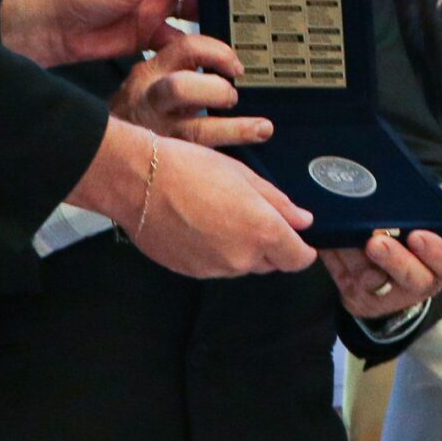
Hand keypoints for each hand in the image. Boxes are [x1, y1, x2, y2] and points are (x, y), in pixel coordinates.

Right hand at [67, 121, 314, 277]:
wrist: (138, 181)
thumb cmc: (191, 168)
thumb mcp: (242, 175)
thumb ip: (278, 202)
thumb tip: (303, 221)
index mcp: (262, 231)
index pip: (298, 259)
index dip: (302, 249)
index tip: (298, 237)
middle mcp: (241, 258)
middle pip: (271, 263)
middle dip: (268, 244)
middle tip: (249, 213)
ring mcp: (214, 269)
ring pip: (241, 265)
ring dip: (239, 248)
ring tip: (217, 214)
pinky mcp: (190, 272)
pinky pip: (214, 266)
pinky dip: (214, 251)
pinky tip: (198, 226)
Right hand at [111, 33, 274, 147]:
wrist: (96, 151)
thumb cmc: (133, 115)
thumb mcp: (148, 82)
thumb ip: (178, 70)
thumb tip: (227, 63)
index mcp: (149, 72)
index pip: (186, 48)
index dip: (217, 51)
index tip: (236, 64)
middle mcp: (151, 100)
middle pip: (182, 88)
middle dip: (217, 90)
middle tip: (233, 95)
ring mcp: (158, 133)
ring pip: (196, 131)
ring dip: (234, 129)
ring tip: (260, 128)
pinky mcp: (165, 159)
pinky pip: (201, 158)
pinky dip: (231, 154)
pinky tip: (252, 148)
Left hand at [324, 178, 441, 319]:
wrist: (380, 268)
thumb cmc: (411, 239)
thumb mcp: (429, 219)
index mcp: (441, 263)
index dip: (435, 251)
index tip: (418, 235)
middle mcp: (419, 283)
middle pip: (413, 279)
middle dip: (395, 260)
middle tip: (376, 242)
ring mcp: (388, 295)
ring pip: (374, 281)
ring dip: (358, 258)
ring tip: (347, 238)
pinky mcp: (360, 299)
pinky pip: (346, 281)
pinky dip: (337, 259)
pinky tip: (330, 241)